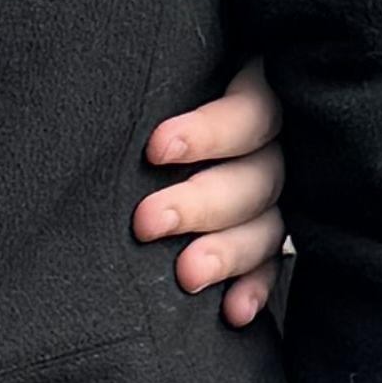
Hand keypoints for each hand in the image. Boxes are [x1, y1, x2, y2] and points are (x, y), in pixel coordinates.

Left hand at [134, 58, 291, 327]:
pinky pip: (271, 265)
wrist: (189, 113)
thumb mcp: (180, 70)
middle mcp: (281, 147)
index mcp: (264, 94)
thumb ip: (162, 78)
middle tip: (148, 222)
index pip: (251, 114)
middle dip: (202, 203)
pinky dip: (253, 289)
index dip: (209, 133)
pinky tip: (233, 312)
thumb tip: (99, 76)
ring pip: (266, 224)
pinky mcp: (272, 233)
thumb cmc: (166, 88)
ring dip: (227, 253)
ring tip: (187, 275)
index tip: (155, 149)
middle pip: (257, 177)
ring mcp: (282, 194)